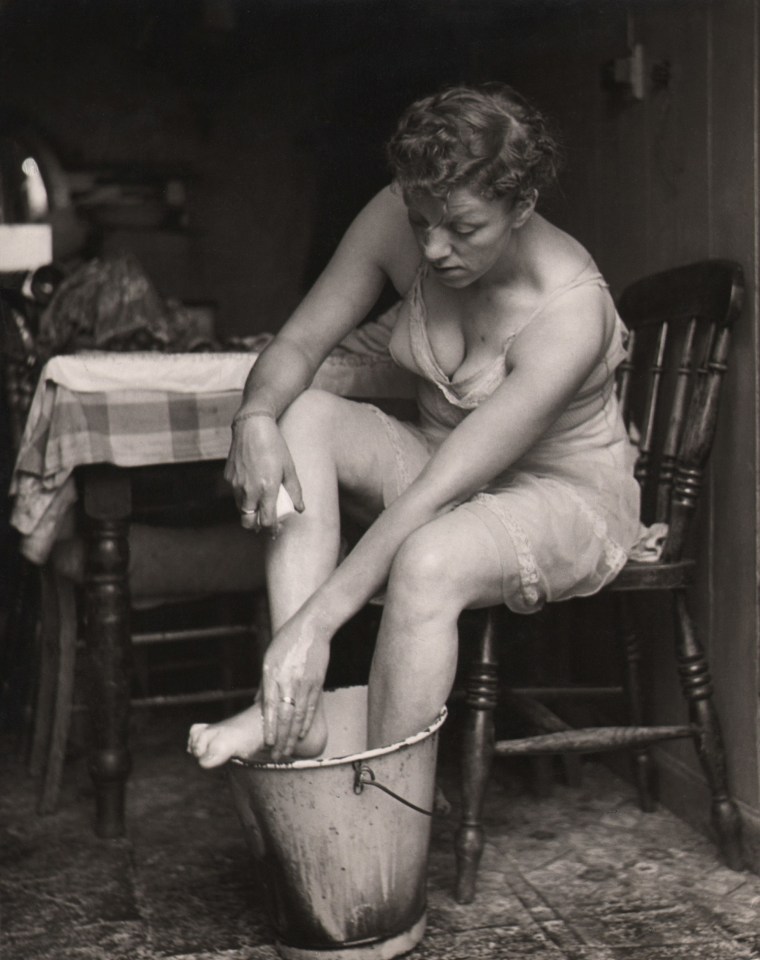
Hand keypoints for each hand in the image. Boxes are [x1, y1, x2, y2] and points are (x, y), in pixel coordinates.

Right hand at [224, 413, 303, 531]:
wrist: (252, 427)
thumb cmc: (275, 447)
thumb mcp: (289, 469)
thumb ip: (295, 491)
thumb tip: (300, 509)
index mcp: (267, 489)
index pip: (267, 521)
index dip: (271, 530)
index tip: (275, 531)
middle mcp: (249, 490)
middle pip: (248, 522)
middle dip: (256, 527)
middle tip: (265, 524)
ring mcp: (236, 485)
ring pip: (240, 509)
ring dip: (249, 512)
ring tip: (259, 504)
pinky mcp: (228, 478)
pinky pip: (235, 494)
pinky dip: (243, 496)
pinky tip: (252, 485)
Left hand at [260, 611, 330, 759]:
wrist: (313, 627)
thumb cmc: (287, 641)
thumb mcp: (269, 659)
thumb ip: (265, 684)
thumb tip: (258, 705)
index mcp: (274, 675)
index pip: (270, 707)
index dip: (269, 727)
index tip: (266, 743)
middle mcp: (289, 682)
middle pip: (285, 716)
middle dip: (281, 739)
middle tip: (277, 756)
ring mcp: (305, 684)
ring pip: (299, 716)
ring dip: (293, 736)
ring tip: (289, 751)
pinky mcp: (317, 683)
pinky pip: (311, 708)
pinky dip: (306, 723)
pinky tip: (302, 734)